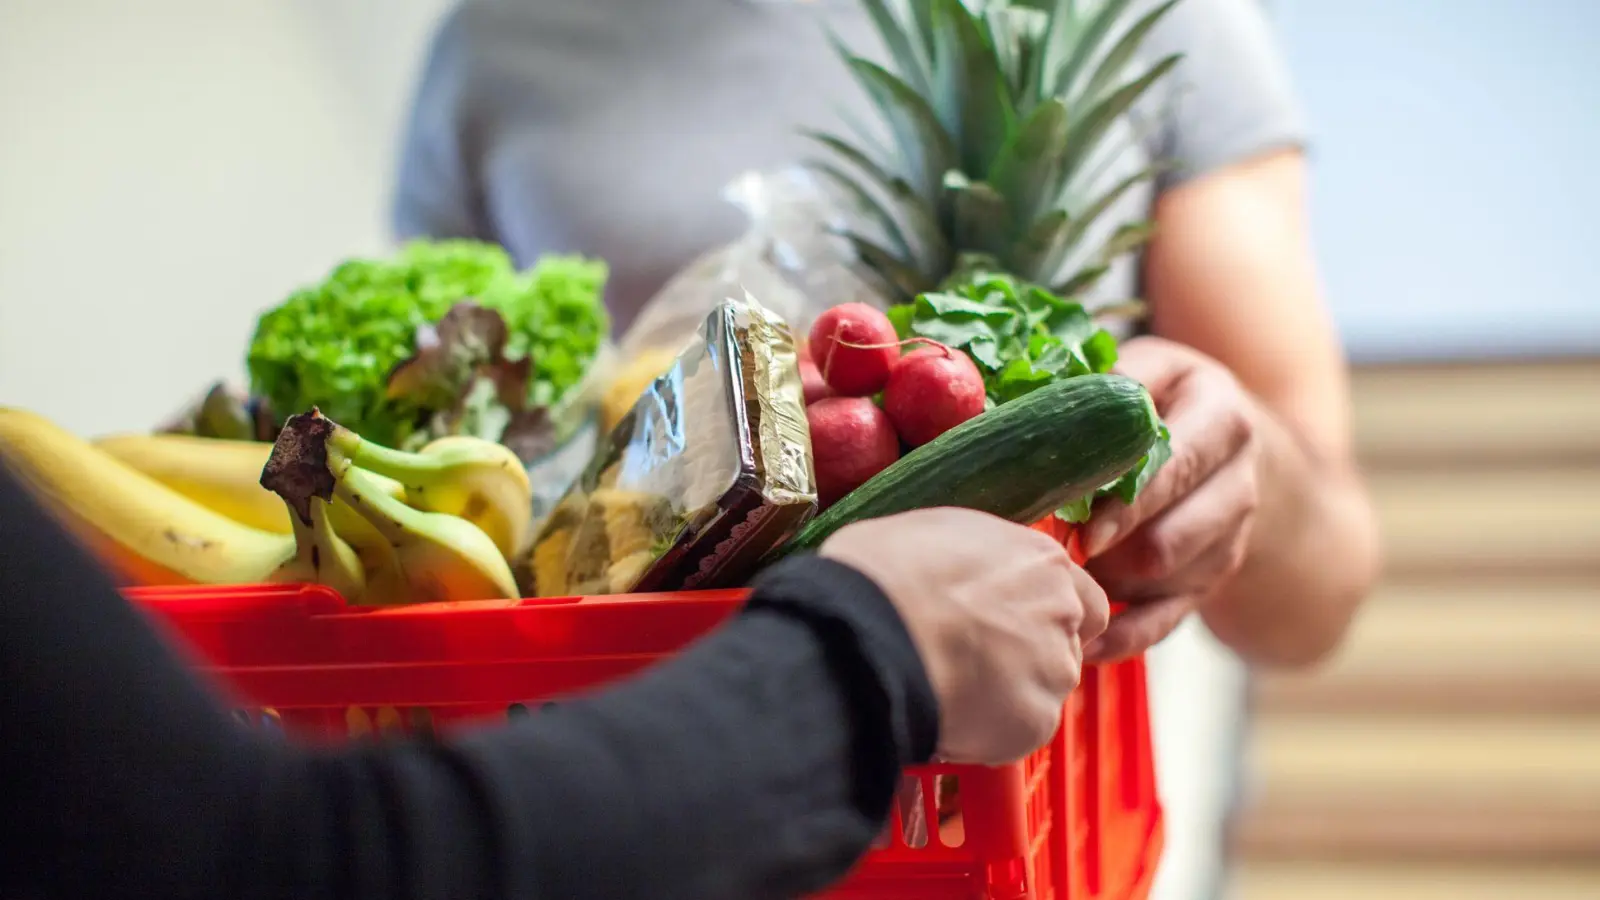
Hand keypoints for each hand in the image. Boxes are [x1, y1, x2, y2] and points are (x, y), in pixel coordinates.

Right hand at [821, 508, 1108, 765]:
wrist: (868, 632)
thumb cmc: (884, 574)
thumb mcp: (935, 532)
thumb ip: (975, 560)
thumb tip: (957, 571)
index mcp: (1041, 561)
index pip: (1083, 599)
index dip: (1047, 618)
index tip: (1015, 627)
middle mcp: (1062, 613)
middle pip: (1064, 646)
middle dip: (1028, 657)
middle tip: (974, 660)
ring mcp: (1053, 670)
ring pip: (1042, 691)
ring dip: (1009, 695)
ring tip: (953, 690)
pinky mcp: (1035, 721)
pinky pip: (1019, 732)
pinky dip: (991, 732)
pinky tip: (949, 715)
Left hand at [1080, 337, 1261, 662]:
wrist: (1221, 439)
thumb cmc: (1160, 398)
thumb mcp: (1144, 370)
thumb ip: (1101, 386)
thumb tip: (1022, 409)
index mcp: (1222, 420)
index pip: (1178, 468)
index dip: (1127, 503)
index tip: (1080, 529)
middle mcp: (1238, 483)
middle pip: (1171, 540)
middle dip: (1108, 553)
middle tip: (1052, 554)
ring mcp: (1228, 539)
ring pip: (1164, 583)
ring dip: (1106, 585)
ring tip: (1056, 573)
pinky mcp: (1210, 581)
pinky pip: (1165, 622)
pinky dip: (1122, 636)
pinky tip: (1081, 640)